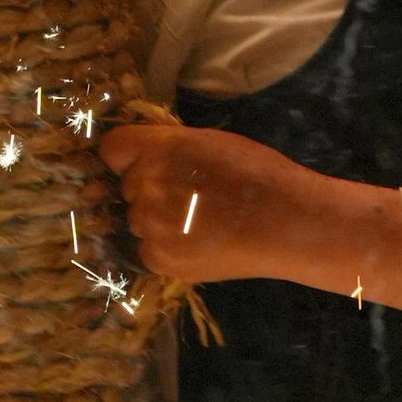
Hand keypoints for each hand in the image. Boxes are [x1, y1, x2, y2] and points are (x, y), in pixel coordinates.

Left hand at [99, 119, 401, 314]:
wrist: (288, 223)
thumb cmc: (260, 176)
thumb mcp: (212, 143)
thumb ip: (172, 147)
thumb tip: (146, 155)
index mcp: (162, 148)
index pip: (113, 149)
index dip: (127, 158)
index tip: (143, 166)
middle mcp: (148, 183)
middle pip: (127, 188)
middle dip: (150, 192)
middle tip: (190, 199)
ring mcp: (151, 223)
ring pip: (137, 221)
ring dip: (158, 223)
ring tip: (200, 224)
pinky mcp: (160, 258)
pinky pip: (146, 250)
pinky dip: (167, 250)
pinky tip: (199, 244)